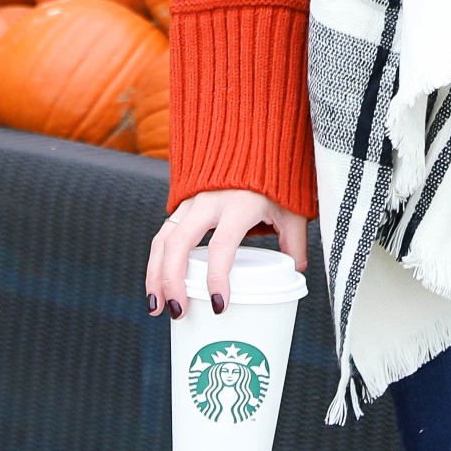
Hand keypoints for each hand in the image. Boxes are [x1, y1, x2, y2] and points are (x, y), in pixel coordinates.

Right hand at [147, 189, 309, 316]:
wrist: (254, 138)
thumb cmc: (276, 176)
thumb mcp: (291, 208)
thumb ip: (294, 240)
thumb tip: (295, 272)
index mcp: (239, 203)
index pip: (223, 245)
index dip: (219, 277)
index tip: (219, 305)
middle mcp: (209, 200)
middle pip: (180, 243)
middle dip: (172, 281)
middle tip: (176, 312)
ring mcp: (192, 201)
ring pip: (164, 239)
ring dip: (155, 275)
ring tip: (157, 307)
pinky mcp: (183, 203)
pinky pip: (163, 233)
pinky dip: (156, 261)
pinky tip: (156, 286)